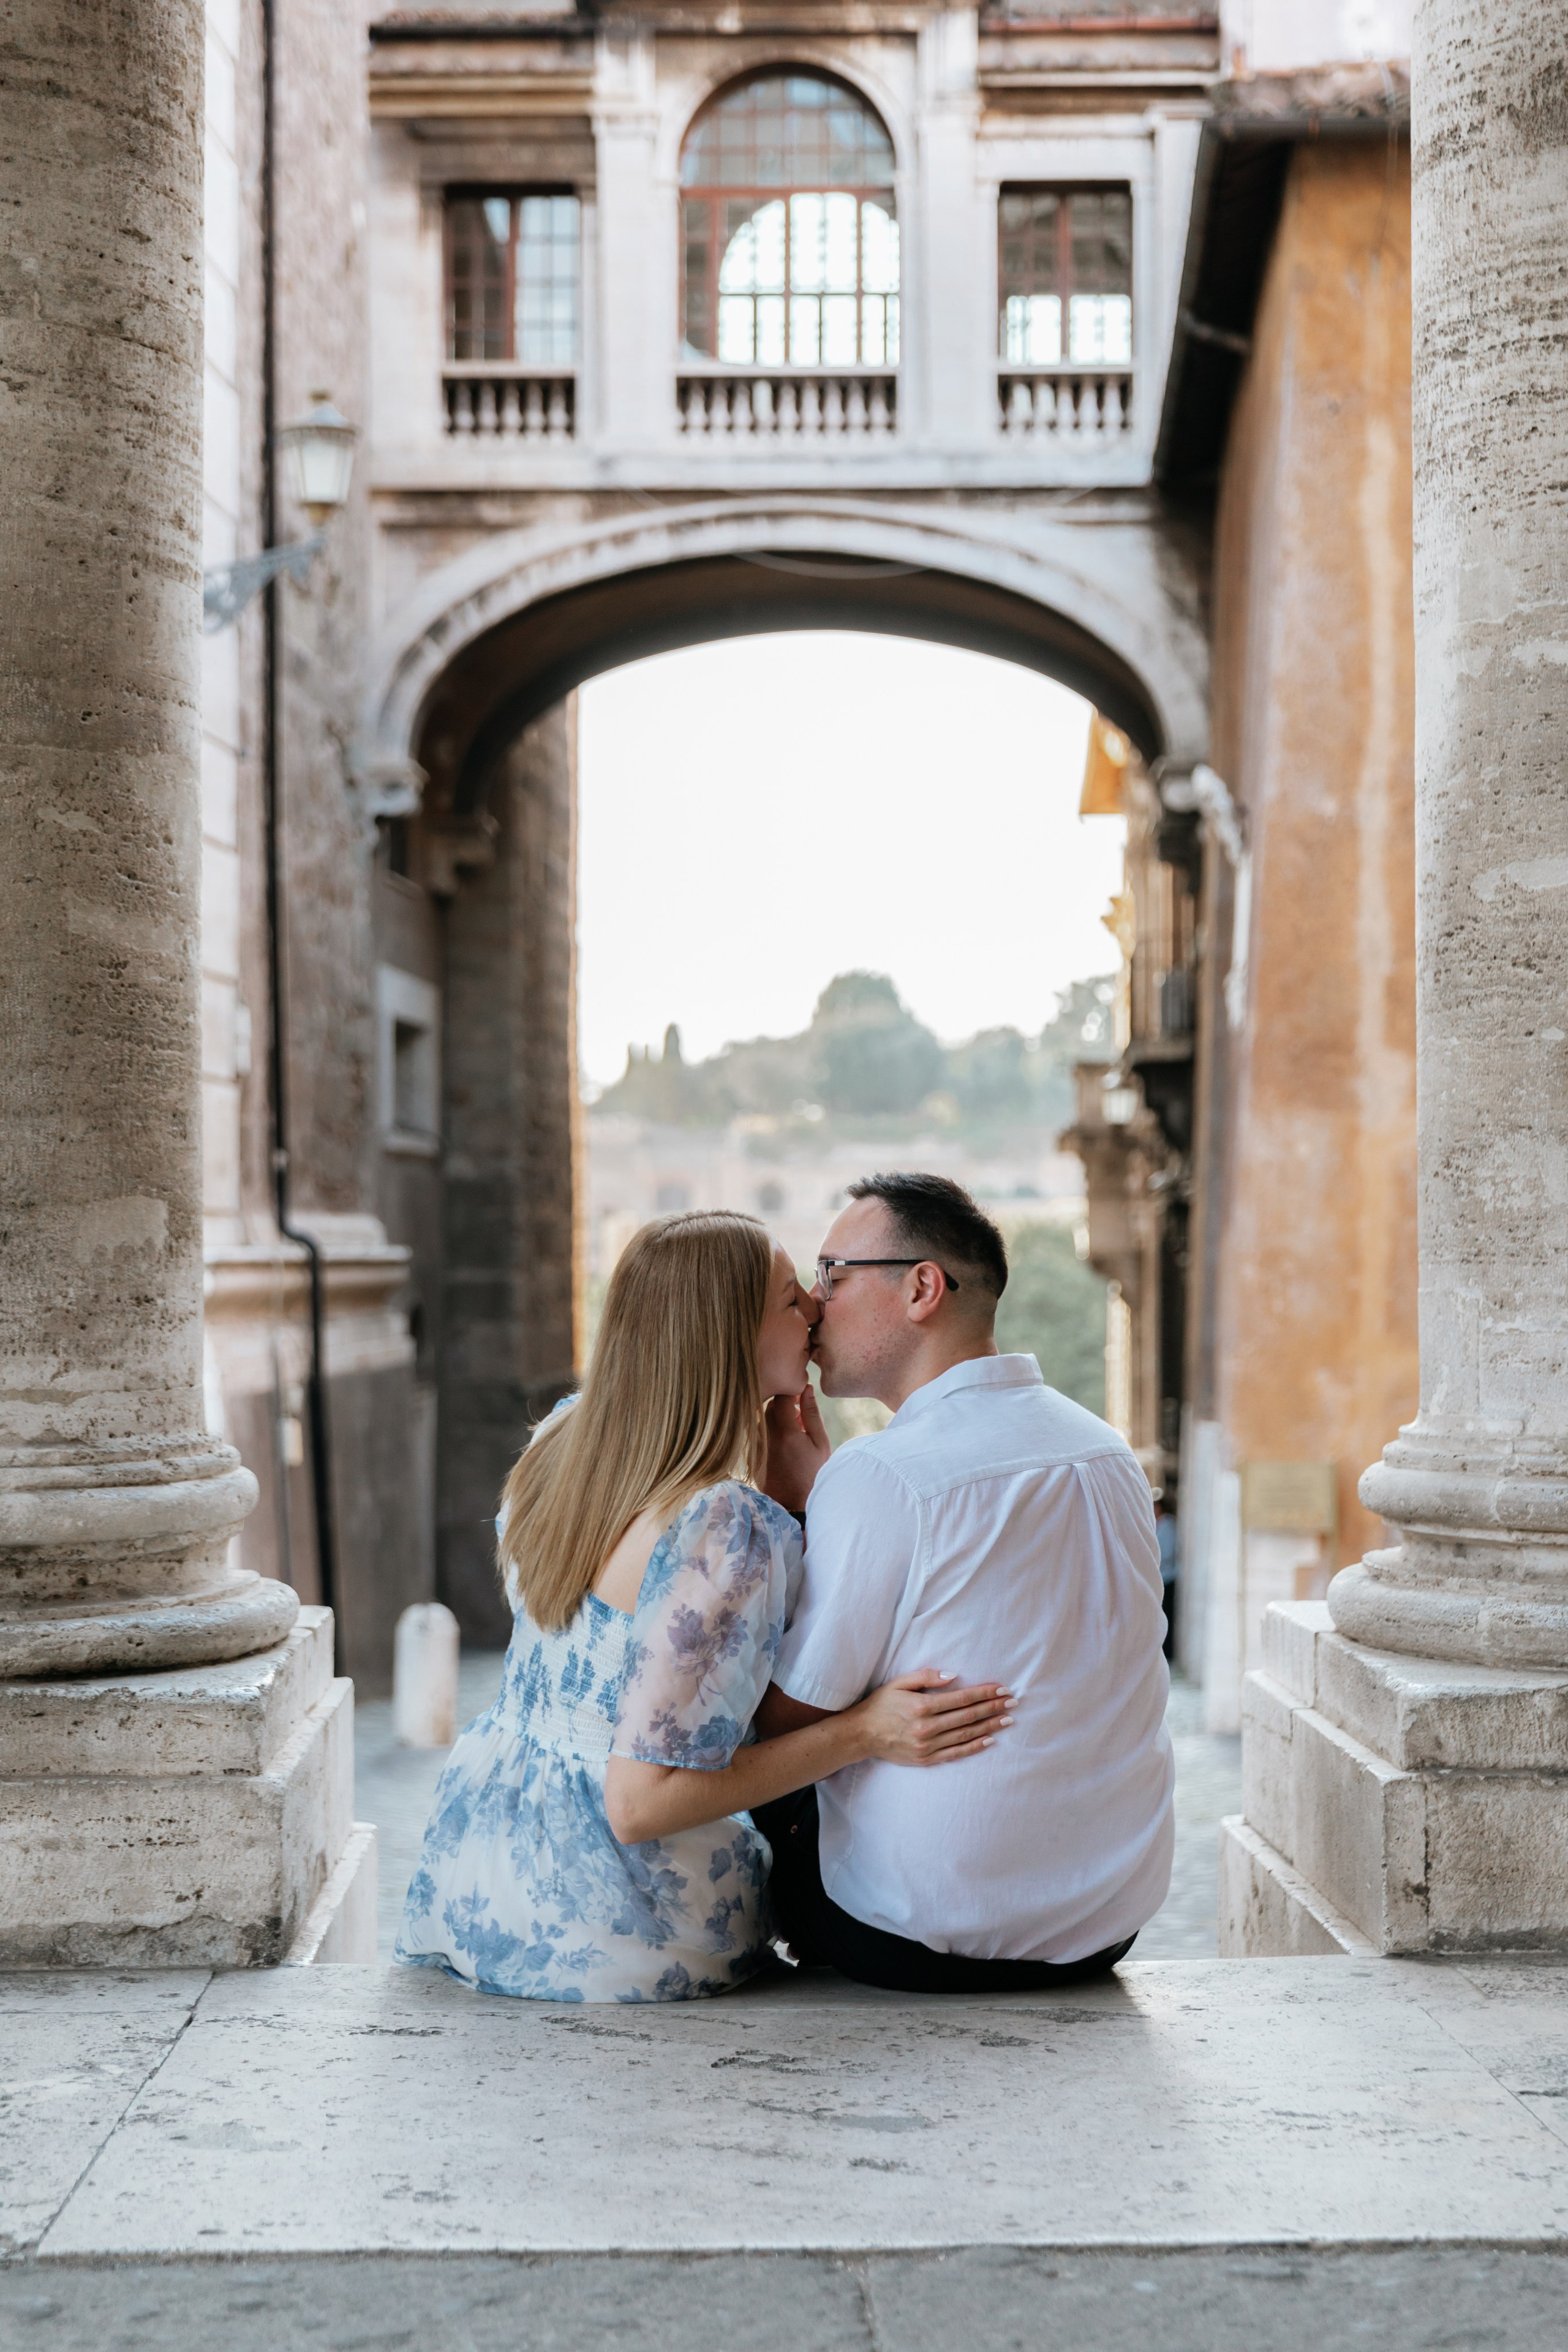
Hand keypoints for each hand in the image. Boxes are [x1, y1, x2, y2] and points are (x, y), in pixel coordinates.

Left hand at [761, 1382, 830, 1515]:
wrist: (794, 1503)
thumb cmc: (813, 1472)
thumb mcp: (820, 1443)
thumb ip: (812, 1414)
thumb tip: (807, 1388)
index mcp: (786, 1432)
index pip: (782, 1397)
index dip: (792, 1392)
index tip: (800, 1397)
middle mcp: (767, 1436)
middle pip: (769, 1405)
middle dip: (784, 1405)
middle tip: (799, 1416)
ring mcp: (756, 1445)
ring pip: (761, 1418)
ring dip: (775, 1418)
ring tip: (791, 1432)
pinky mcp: (750, 1453)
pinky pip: (756, 1432)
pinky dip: (767, 1431)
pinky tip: (780, 1444)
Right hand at [852, 1668, 1012, 1766]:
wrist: (861, 1734)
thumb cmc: (881, 1705)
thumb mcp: (899, 1683)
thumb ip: (926, 1677)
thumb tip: (954, 1676)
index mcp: (921, 1707)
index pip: (961, 1699)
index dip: (984, 1694)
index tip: (1002, 1690)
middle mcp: (926, 1728)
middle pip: (967, 1717)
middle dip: (992, 1708)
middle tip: (1013, 1702)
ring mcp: (927, 1746)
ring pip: (965, 1736)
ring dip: (988, 1727)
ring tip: (1007, 1720)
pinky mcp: (925, 1760)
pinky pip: (955, 1754)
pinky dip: (973, 1748)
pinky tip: (989, 1741)